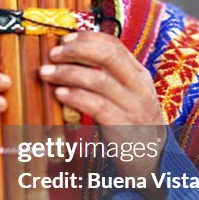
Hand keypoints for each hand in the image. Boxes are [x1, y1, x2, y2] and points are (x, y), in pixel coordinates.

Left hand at [39, 31, 166, 178]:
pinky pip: (97, 106)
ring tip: (47, 73)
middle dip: (76, 51)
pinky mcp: (123, 127)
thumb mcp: (125, 95)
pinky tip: (60, 94)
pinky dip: (76, 97)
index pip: (114, 45)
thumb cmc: (130, 123)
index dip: (87, 38)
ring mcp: (134, 107)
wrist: (151, 160)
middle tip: (53, 54)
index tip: (64, 39)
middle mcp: (139, 87)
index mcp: (138, 74)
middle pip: (108, 56)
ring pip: (99, 80)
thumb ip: (106, 77)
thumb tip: (71, 58)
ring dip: (68, 73)